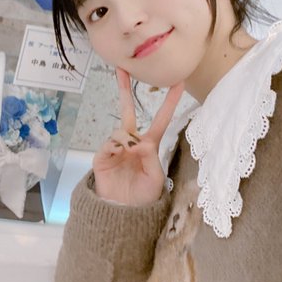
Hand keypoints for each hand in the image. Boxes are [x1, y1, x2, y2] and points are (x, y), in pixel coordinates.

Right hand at [92, 68, 183, 206]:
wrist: (122, 214)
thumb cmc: (142, 198)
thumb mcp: (155, 179)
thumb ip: (150, 158)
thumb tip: (138, 141)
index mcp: (149, 146)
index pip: (161, 119)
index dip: (169, 101)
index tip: (179, 81)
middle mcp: (131, 142)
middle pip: (128, 110)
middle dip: (124, 89)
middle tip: (123, 67)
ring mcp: (115, 148)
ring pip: (121, 130)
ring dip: (127, 139)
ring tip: (129, 154)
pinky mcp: (102, 156)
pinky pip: (109, 143)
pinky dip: (115, 146)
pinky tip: (119, 153)